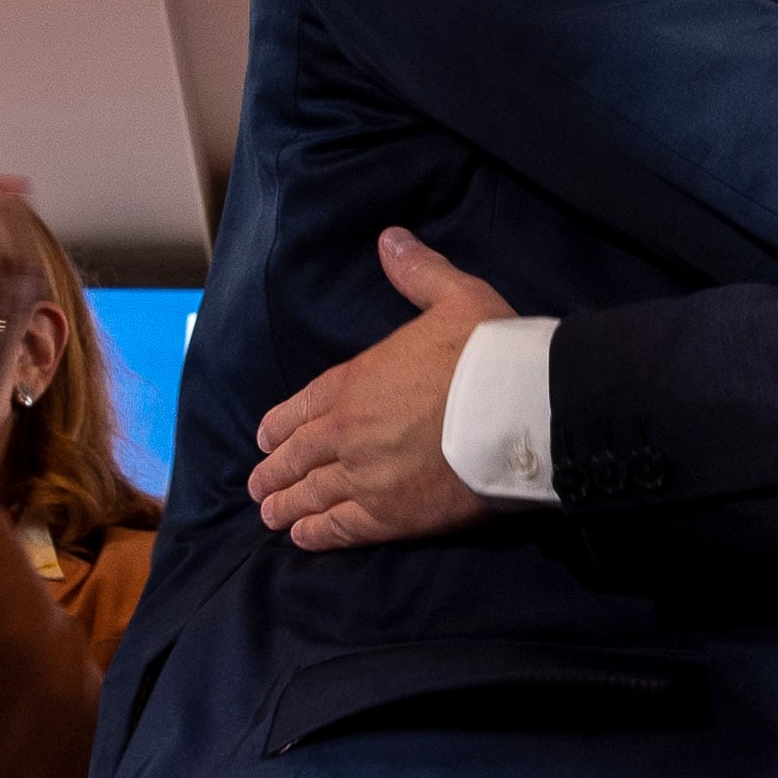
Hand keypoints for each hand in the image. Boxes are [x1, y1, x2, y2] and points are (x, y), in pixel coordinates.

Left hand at [247, 231, 512, 550]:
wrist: (519, 409)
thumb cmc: (489, 352)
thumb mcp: (454, 296)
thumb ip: (418, 273)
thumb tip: (391, 238)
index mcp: (354, 381)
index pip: (299, 409)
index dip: (278, 427)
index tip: (265, 439)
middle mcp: (346, 432)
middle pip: (295, 457)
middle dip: (273, 472)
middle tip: (258, 486)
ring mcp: (364, 477)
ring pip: (309, 496)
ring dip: (286, 506)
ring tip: (272, 516)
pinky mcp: (391, 517)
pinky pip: (340, 530)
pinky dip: (316, 535)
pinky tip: (302, 539)